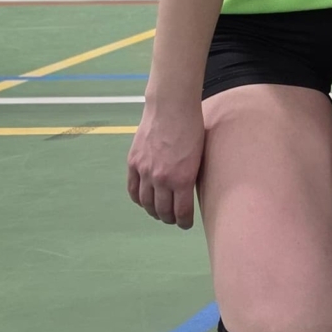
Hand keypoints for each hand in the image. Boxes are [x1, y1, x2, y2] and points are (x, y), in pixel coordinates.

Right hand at [127, 93, 206, 227]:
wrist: (171, 107)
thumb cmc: (192, 128)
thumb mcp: (198, 156)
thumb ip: (190, 177)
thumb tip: (186, 193)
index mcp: (182, 179)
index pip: (181, 212)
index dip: (183, 222)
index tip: (185, 224)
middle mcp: (161, 179)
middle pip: (162, 210)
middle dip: (169, 218)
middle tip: (173, 219)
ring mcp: (145, 171)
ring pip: (146, 203)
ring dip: (152, 211)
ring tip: (159, 212)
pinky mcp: (133, 163)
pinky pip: (133, 189)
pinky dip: (138, 199)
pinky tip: (144, 201)